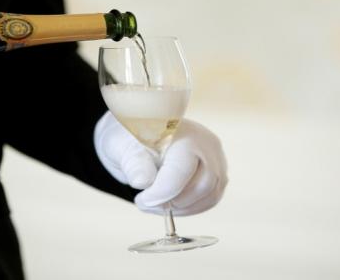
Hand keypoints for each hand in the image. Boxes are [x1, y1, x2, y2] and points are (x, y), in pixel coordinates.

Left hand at [94, 111, 227, 215]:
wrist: (140, 135)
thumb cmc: (130, 139)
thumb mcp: (122, 147)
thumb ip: (133, 164)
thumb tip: (142, 181)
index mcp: (182, 131)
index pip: (181, 170)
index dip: (161, 193)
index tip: (141, 200)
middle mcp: (205, 143)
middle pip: (202, 185)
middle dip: (172, 202)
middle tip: (145, 202)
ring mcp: (216, 157)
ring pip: (210, 195)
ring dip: (181, 208)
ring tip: (154, 203)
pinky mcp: (217, 172)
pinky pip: (210, 198)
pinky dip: (189, 207)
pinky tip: (168, 202)